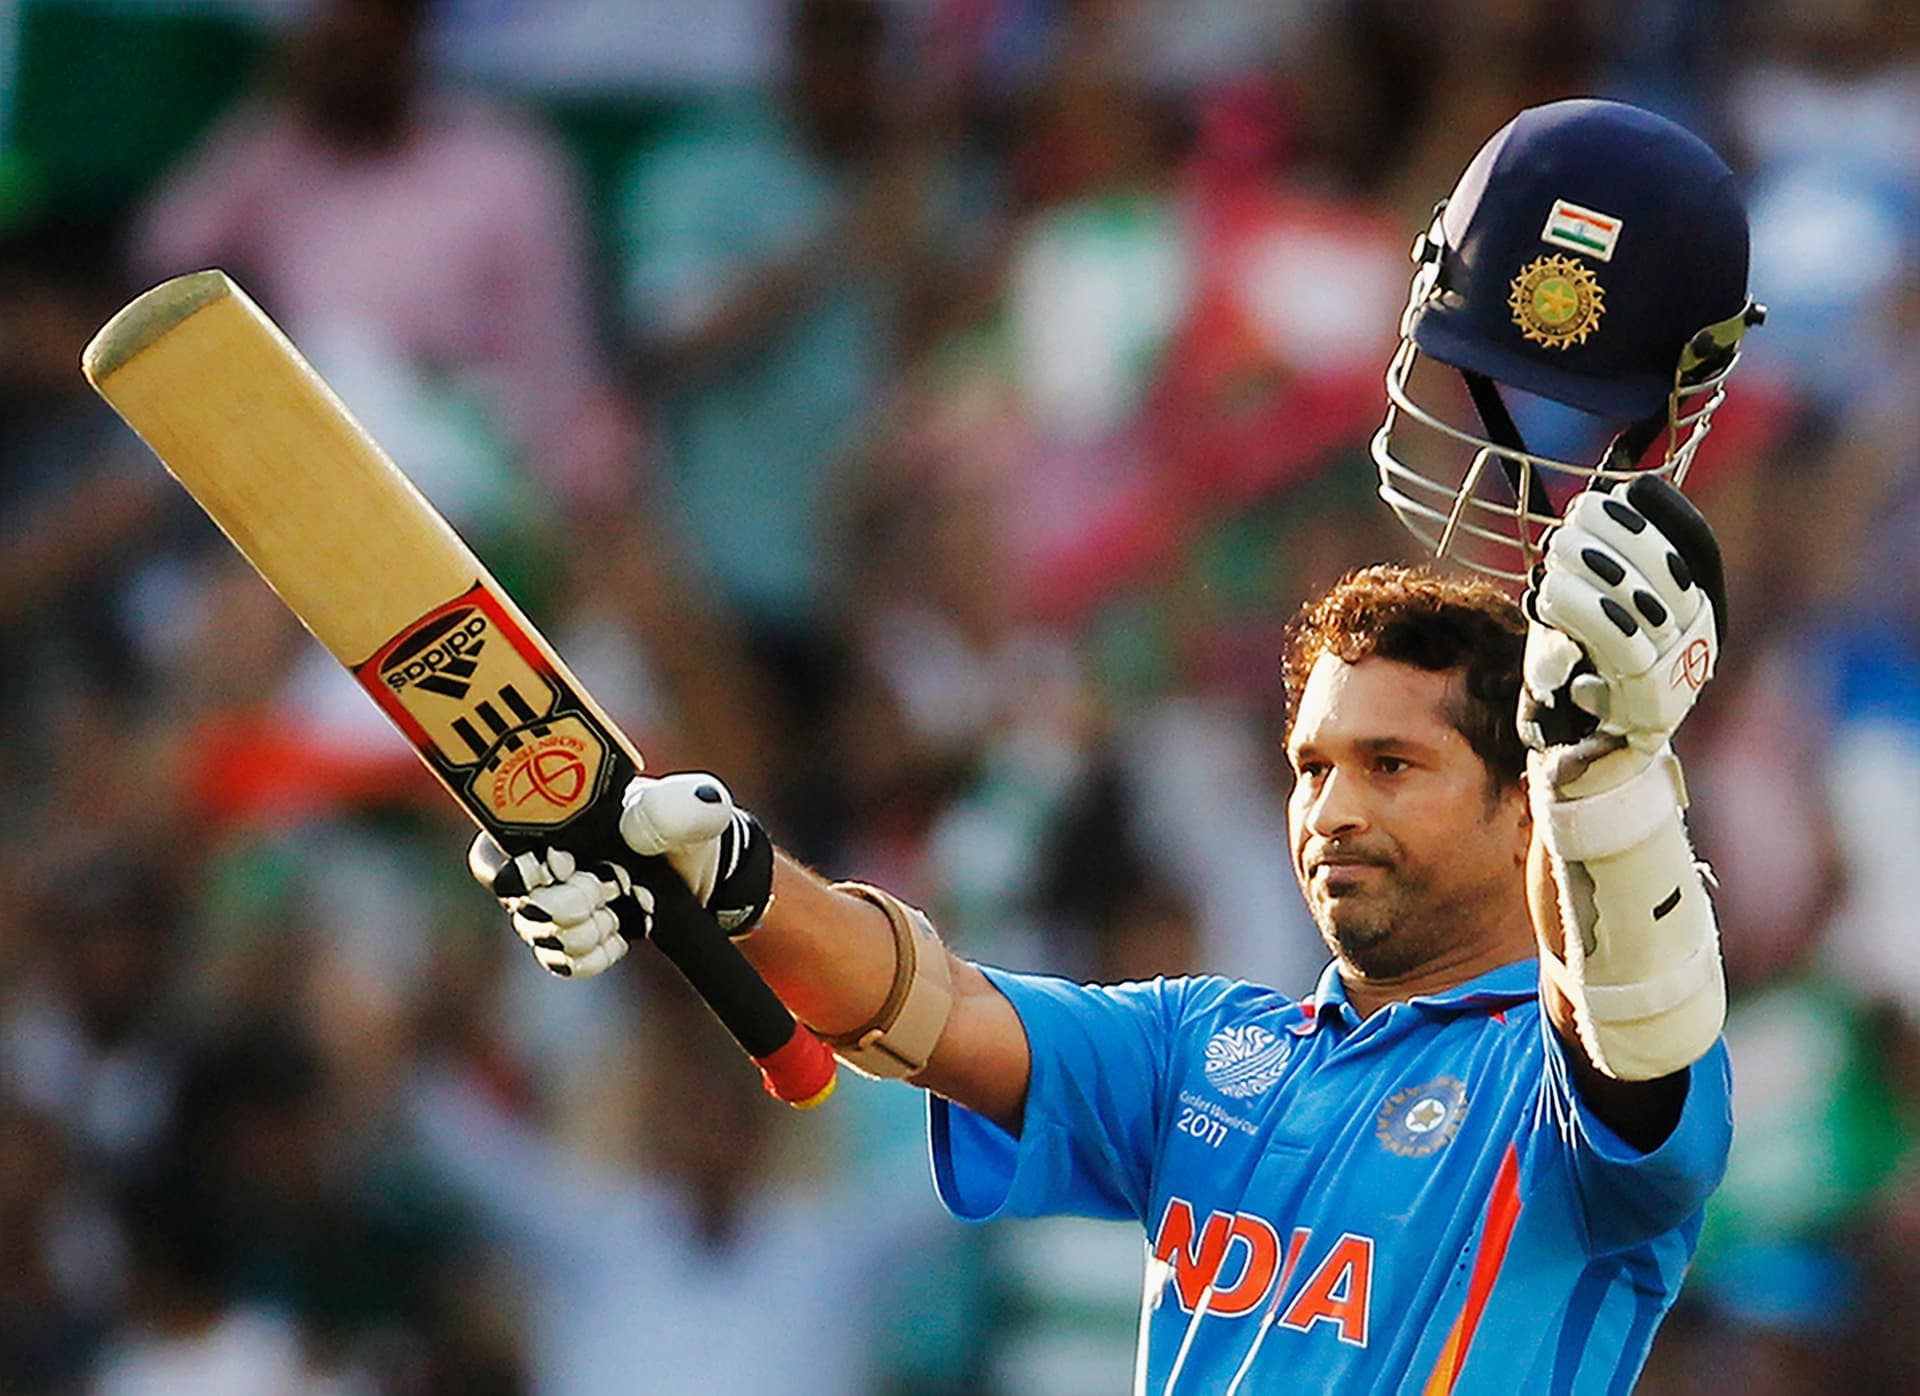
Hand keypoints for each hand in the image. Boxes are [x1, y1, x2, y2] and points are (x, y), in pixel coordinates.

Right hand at [468, 773, 771, 978]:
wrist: (696, 870)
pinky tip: (619, 931)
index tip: (571, 866)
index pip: (492, 859)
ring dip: (592, 929)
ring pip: (546, 940)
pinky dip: (598, 953)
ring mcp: (540, 905)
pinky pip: (566, 964)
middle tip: (614, 883)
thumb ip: (673, 807)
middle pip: (522, 909)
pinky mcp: (561, 939)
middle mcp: (527, 863)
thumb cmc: (680, 825)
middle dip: (575, 903)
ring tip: (621, 903)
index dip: (528, 873)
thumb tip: (635, 826)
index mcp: (542, 820)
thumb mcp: (689, 806)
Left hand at [1519, 475, 1726, 779]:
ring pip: (1639, 602)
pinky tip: (1544, 596)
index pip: (1699, 548)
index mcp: (1699, 612)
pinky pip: (1616, 643)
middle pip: (1668, 569)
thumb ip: (1602, 555)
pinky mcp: (1644, 705)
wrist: (1579, 757)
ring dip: (1588, 568)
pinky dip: (1578, 610)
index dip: (1669, 511)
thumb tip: (1610, 478)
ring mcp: (1677, 676)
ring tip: (1550, 558)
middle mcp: (1700, 642)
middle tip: (1568, 523)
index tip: (1631, 482)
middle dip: (1615, 534)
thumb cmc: (1580, 672)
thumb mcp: (1590, 603)